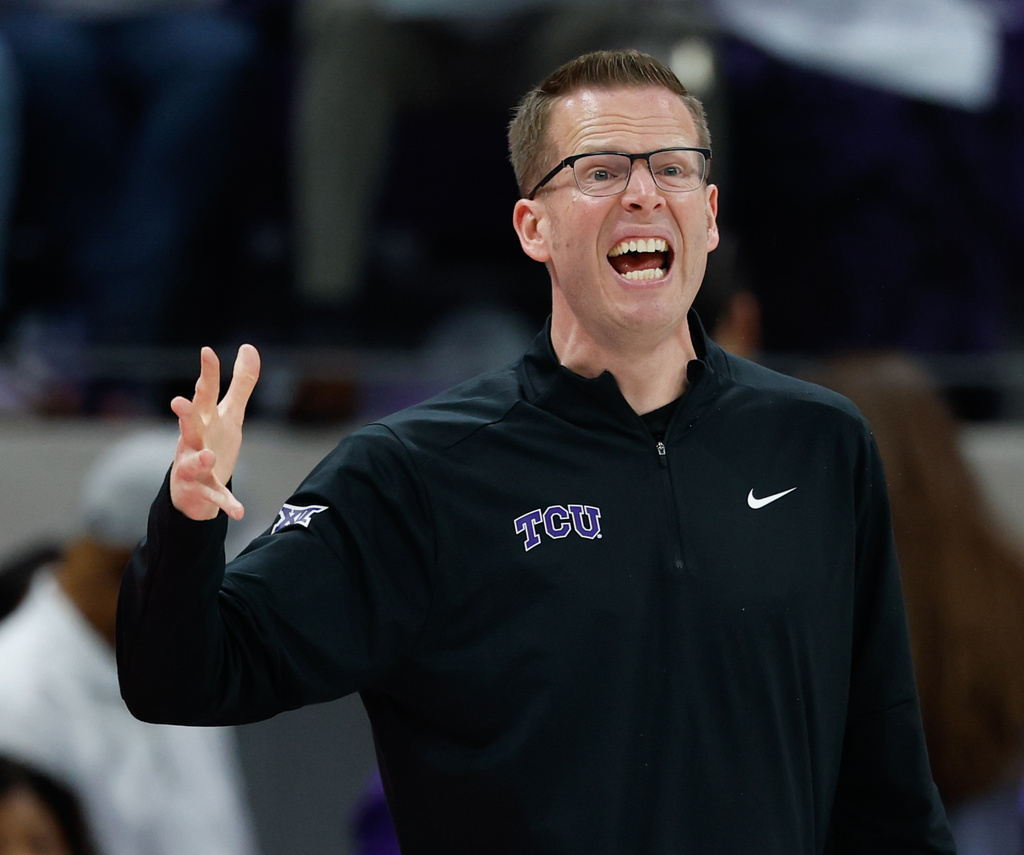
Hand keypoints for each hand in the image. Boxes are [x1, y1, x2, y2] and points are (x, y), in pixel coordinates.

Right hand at [169, 344, 260, 520]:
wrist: (192, 489)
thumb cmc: (210, 443)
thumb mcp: (229, 413)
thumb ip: (241, 383)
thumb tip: (249, 347)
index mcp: (203, 420)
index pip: (203, 393)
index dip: (207, 373)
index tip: (207, 352)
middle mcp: (193, 441)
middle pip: (189, 425)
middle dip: (185, 414)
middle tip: (179, 403)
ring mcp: (194, 466)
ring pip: (193, 462)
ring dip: (200, 459)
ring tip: (209, 456)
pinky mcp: (203, 491)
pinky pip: (215, 498)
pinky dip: (226, 505)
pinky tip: (239, 513)